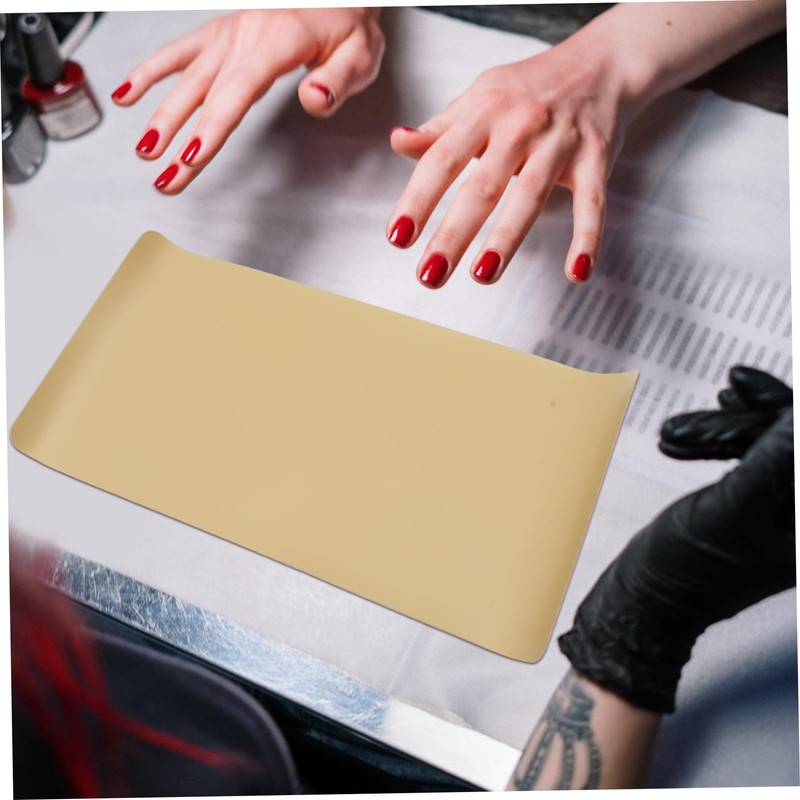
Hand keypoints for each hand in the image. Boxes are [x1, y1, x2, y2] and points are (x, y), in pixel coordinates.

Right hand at [111, 9, 384, 193]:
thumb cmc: (349, 24)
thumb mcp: (360, 54)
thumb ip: (337, 80)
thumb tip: (315, 98)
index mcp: (279, 41)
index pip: (239, 91)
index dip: (212, 126)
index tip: (191, 155)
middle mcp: (245, 35)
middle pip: (206, 94)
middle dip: (180, 138)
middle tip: (166, 176)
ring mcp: (228, 34)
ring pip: (185, 77)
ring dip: (160, 114)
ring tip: (144, 150)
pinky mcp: (219, 35)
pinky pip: (177, 52)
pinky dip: (148, 71)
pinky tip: (125, 94)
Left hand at [385, 39, 631, 288]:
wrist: (602, 62)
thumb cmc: (532, 88)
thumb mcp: (480, 98)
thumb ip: (440, 129)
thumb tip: (398, 142)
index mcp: (484, 112)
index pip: (442, 160)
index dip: (417, 199)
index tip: (398, 236)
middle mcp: (520, 126)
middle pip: (482, 186)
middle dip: (454, 233)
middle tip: (430, 273)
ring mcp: (560, 142)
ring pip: (530, 195)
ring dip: (506, 239)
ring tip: (482, 275)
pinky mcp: (595, 158)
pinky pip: (592, 203)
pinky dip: (587, 238)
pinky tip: (577, 271)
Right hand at [558, 372, 794, 712]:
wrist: (644, 600)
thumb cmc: (685, 572)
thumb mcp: (732, 510)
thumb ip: (771, 460)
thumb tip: (795, 415)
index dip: (783, 409)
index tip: (745, 384)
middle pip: (791, 441)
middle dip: (749, 419)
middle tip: (718, 398)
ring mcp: (784, 512)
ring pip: (768, 443)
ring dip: (722, 430)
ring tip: (678, 432)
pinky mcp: (757, 504)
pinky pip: (748, 456)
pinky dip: (714, 443)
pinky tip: (685, 436)